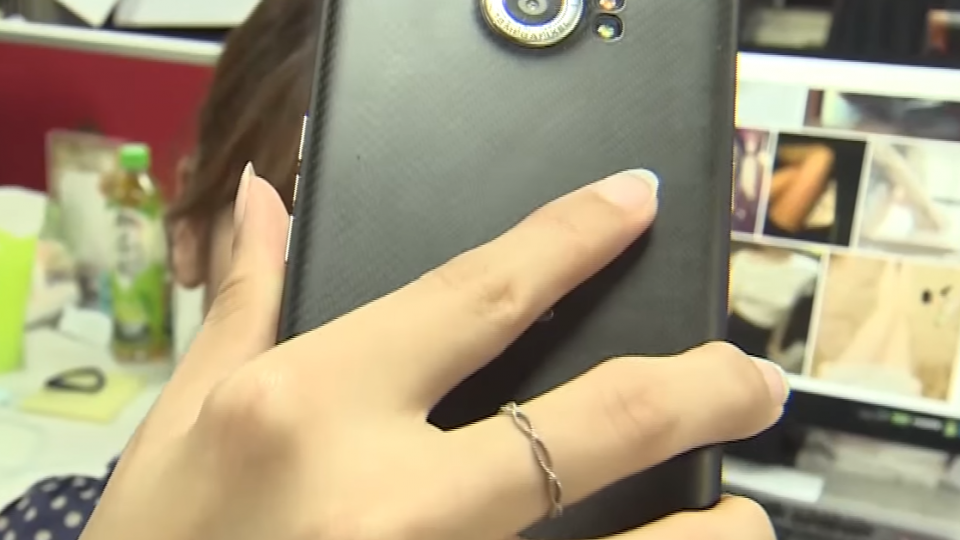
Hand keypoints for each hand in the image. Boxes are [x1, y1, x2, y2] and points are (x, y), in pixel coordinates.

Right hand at [81, 167, 785, 539]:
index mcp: (313, 409)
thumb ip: (241, 305)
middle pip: (598, 421)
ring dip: (708, 530)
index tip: (632, 202)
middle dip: (700, 388)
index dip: (568, 238)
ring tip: (741, 516)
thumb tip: (262, 197)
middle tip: (754, 378)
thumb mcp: (177, 421)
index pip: (476, 295)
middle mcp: (391, 498)